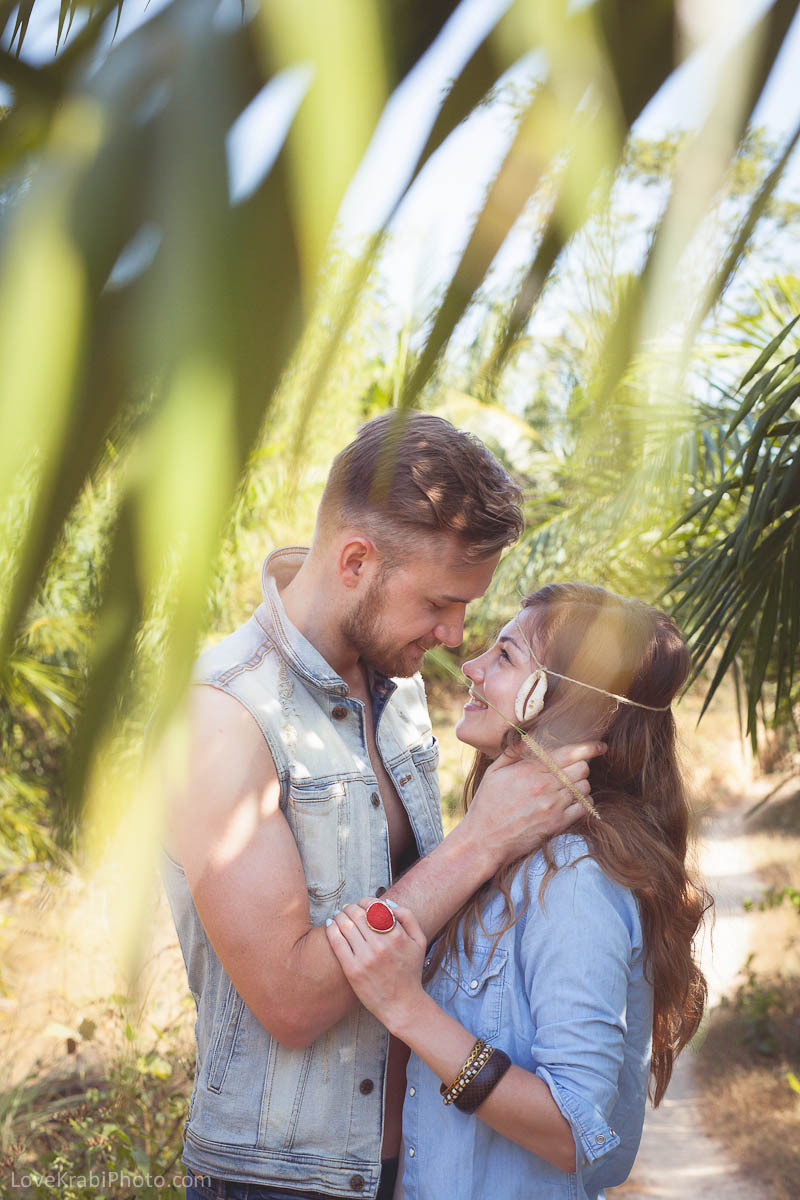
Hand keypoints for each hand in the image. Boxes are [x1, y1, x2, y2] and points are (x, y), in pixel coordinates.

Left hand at [325, 899, 427, 1034]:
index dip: (364, 901)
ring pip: (346, 925)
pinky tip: (330, 925)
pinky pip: (338, 943)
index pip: (374, 907)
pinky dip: (331, 930)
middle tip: (347, 908)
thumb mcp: (419, 941)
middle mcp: (381, 945)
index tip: (361, 904)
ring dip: (340, 916)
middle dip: (350, 907)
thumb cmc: (410, 972)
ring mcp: (366, 958)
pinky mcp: (353, 970)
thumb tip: (388, 902)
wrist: (402, 1005)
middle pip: (358, 914)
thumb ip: (408, 917)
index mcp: (397, 935)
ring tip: (338, 916)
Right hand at [460, 740, 604, 870]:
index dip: (589, 748)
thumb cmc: (488, 804)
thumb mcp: (494, 771)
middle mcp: (544, 786)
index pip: (569, 753)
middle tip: (571, 770)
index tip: (600, 746)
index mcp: (529, 769)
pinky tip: (572, 802)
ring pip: (585, 787)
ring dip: (580, 785)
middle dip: (580, 766)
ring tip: (567, 788)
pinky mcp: (558, 824)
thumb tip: (532, 736)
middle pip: (582, 768)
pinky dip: (584, 803)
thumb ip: (515, 752)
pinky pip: (585, 808)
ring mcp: (553, 806)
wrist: (484, 839)